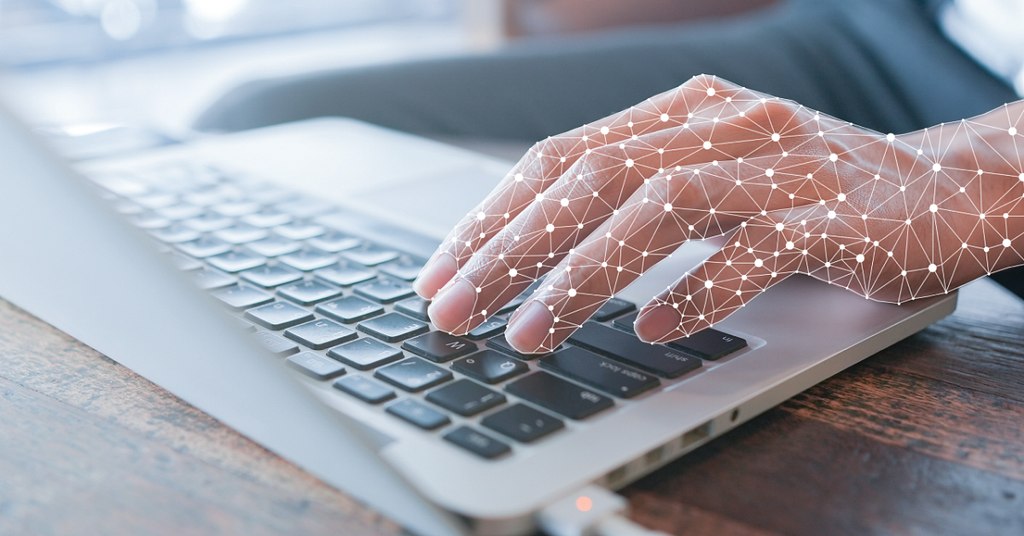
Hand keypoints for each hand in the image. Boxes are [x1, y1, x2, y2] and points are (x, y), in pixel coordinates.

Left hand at [414, 76, 1023, 352]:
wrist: (943, 190)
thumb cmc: (806, 194)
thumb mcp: (707, 180)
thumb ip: (632, 200)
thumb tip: (529, 255)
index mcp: (681, 112)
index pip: (563, 157)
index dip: (495, 217)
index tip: (443, 274)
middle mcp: (724, 124)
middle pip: (596, 179)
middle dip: (514, 250)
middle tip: (457, 311)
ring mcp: (783, 164)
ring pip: (663, 209)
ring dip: (585, 277)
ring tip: (531, 335)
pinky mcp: (838, 214)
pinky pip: (757, 251)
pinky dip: (699, 292)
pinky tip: (653, 331)